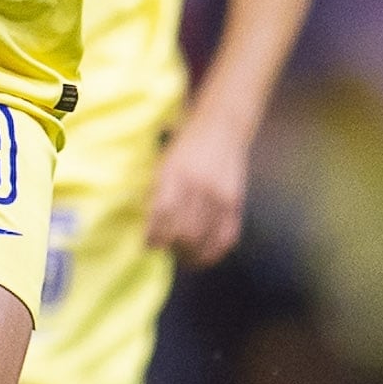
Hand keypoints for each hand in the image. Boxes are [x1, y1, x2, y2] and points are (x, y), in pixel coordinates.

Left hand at [143, 121, 252, 264]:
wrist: (222, 126)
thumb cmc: (185, 145)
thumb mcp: (163, 162)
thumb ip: (156, 192)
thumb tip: (148, 226)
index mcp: (174, 174)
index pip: (162, 214)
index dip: (153, 236)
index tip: (146, 246)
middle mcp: (198, 186)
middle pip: (184, 232)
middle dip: (171, 248)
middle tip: (164, 251)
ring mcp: (219, 195)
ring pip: (203, 239)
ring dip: (190, 255)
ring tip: (181, 256)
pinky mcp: (235, 201)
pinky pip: (226, 237)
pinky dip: (213, 252)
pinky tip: (203, 257)